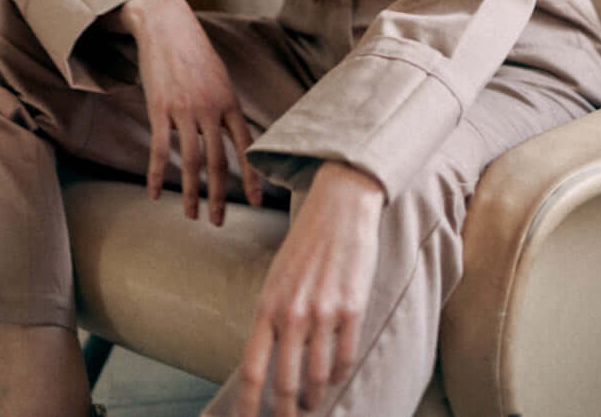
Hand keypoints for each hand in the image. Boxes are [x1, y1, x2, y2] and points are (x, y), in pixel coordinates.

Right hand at [101, 0, 261, 223]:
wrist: (167, 26)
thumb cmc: (195, 51)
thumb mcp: (220, 76)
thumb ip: (225, 106)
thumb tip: (233, 133)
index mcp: (229, 102)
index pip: (246, 146)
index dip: (252, 176)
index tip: (256, 201)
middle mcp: (210, 109)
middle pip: (219, 162)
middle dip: (220, 196)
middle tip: (218, 221)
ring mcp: (184, 110)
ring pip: (192, 162)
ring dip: (191, 193)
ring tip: (191, 215)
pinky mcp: (160, 109)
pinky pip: (160, 150)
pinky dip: (158, 175)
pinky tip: (155, 193)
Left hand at [236, 161, 384, 416]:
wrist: (340, 204)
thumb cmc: (306, 243)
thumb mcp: (277, 278)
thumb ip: (272, 318)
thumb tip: (268, 361)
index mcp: (267, 305)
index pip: (252, 371)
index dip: (247, 407)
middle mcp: (292, 313)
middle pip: (285, 385)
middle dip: (285, 414)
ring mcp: (323, 313)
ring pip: (316, 378)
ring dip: (314, 398)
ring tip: (312, 404)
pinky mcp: (352, 308)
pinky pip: (344, 358)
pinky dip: (339, 374)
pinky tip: (334, 376)